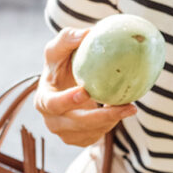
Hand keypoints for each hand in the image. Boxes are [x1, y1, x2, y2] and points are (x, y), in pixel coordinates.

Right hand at [35, 27, 136, 147]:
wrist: (68, 84)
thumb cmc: (62, 64)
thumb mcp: (60, 48)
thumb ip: (68, 38)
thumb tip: (88, 33)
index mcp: (43, 100)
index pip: (52, 104)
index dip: (67, 101)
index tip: (85, 91)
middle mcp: (52, 121)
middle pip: (76, 124)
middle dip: (101, 117)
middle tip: (124, 107)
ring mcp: (65, 134)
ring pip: (91, 132)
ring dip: (111, 120)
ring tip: (130, 107)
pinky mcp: (80, 140)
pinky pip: (98, 135)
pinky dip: (111, 124)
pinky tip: (122, 111)